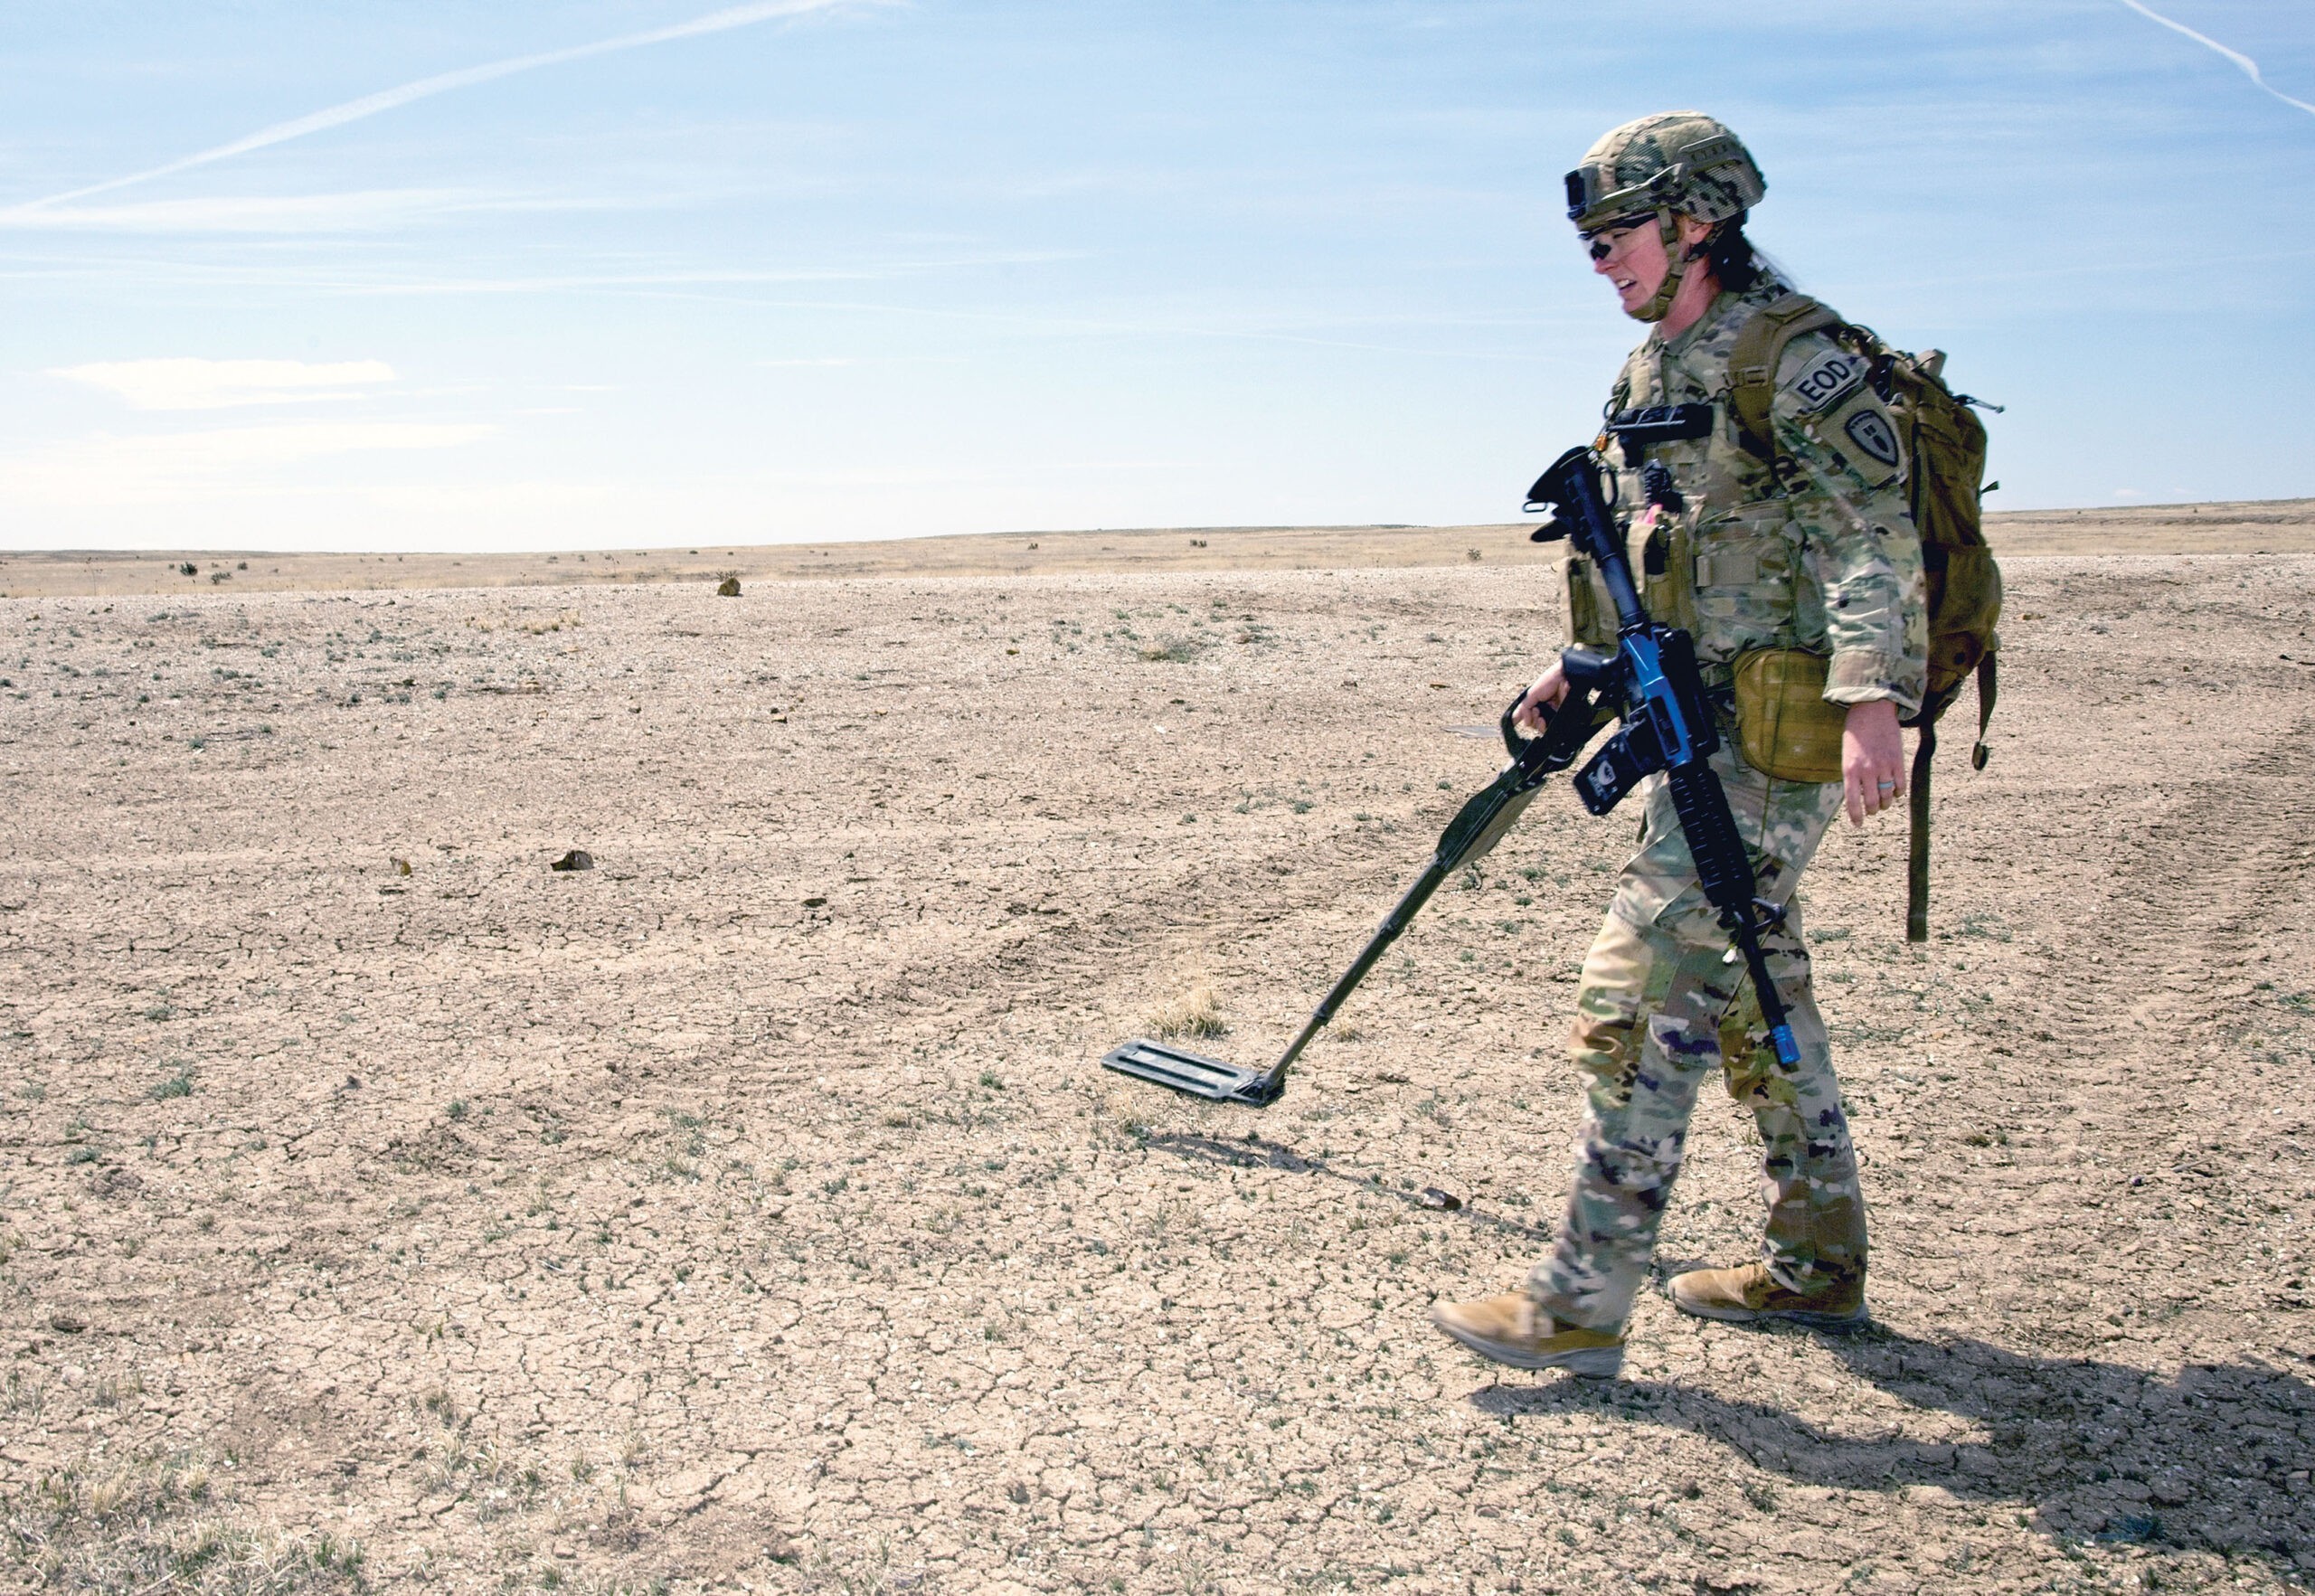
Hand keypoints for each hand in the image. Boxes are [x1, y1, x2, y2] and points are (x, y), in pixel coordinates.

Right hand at [1513, 662, 1569, 738]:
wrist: (1564, 678)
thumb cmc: (1549, 681)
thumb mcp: (1531, 694)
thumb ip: (1523, 708)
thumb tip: (1517, 720)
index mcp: (1538, 702)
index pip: (1528, 715)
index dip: (1525, 717)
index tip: (1524, 715)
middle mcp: (1545, 709)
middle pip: (1534, 723)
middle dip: (1531, 719)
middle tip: (1534, 710)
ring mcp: (1553, 713)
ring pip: (1541, 727)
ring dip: (1536, 723)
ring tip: (1538, 714)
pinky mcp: (1561, 717)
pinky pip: (1551, 728)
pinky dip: (1544, 727)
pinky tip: (1542, 720)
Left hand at [1842, 699, 1905, 826]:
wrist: (1871, 710)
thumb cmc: (1855, 733)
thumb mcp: (1846, 755)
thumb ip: (1852, 775)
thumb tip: (1857, 796)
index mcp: (1849, 770)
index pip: (1852, 802)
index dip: (1856, 817)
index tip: (1858, 824)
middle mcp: (1866, 771)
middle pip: (1872, 803)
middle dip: (1872, 810)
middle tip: (1872, 810)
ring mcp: (1883, 766)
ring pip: (1887, 797)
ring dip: (1885, 803)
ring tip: (1883, 802)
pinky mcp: (1898, 761)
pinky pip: (1900, 785)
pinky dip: (1898, 793)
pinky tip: (1895, 792)